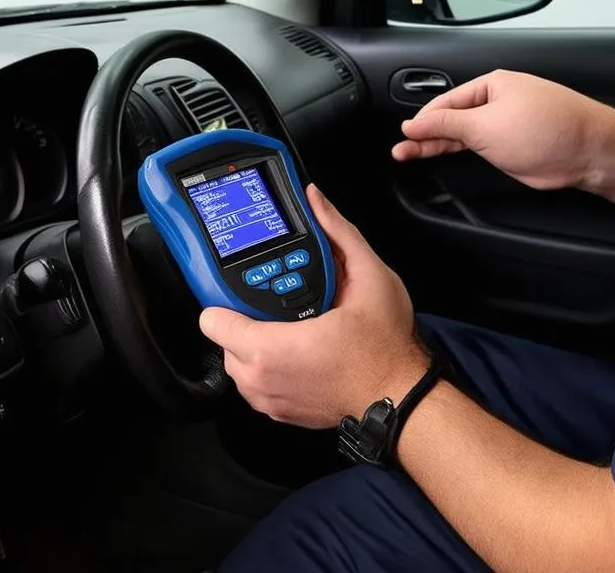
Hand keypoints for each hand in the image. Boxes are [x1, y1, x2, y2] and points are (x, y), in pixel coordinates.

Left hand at [199, 185, 429, 428]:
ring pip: (239, 364)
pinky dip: (268, 367)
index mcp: (271, 348)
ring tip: (290, 325)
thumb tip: (315, 199)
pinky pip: (257, 385)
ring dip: (255, 343)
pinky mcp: (280, 414)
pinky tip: (298, 349)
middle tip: (281, 304)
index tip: (248, 288)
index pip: (213, 320)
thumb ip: (337, 232)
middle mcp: (262, 379)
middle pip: (225, 339)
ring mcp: (269, 402)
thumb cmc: (385, 345)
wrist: (401, 395)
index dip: (228, 297)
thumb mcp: (369, 274)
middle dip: (246, 318)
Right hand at [392, 69, 610, 190]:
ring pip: (461, 134)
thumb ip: (448, 125)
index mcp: (491, 85)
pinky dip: (455, 152)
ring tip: (407, 154)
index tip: (404, 133)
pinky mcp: (511, 147)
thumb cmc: (549, 128)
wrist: (589, 151)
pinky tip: (438, 155)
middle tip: (400, 147)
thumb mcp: (487, 126)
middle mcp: (496, 102)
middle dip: (425, 132)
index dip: (422, 119)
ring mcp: (504, 125)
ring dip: (436, 144)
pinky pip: (476, 146)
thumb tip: (416, 123)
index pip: (446, 100)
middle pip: (451, 117)